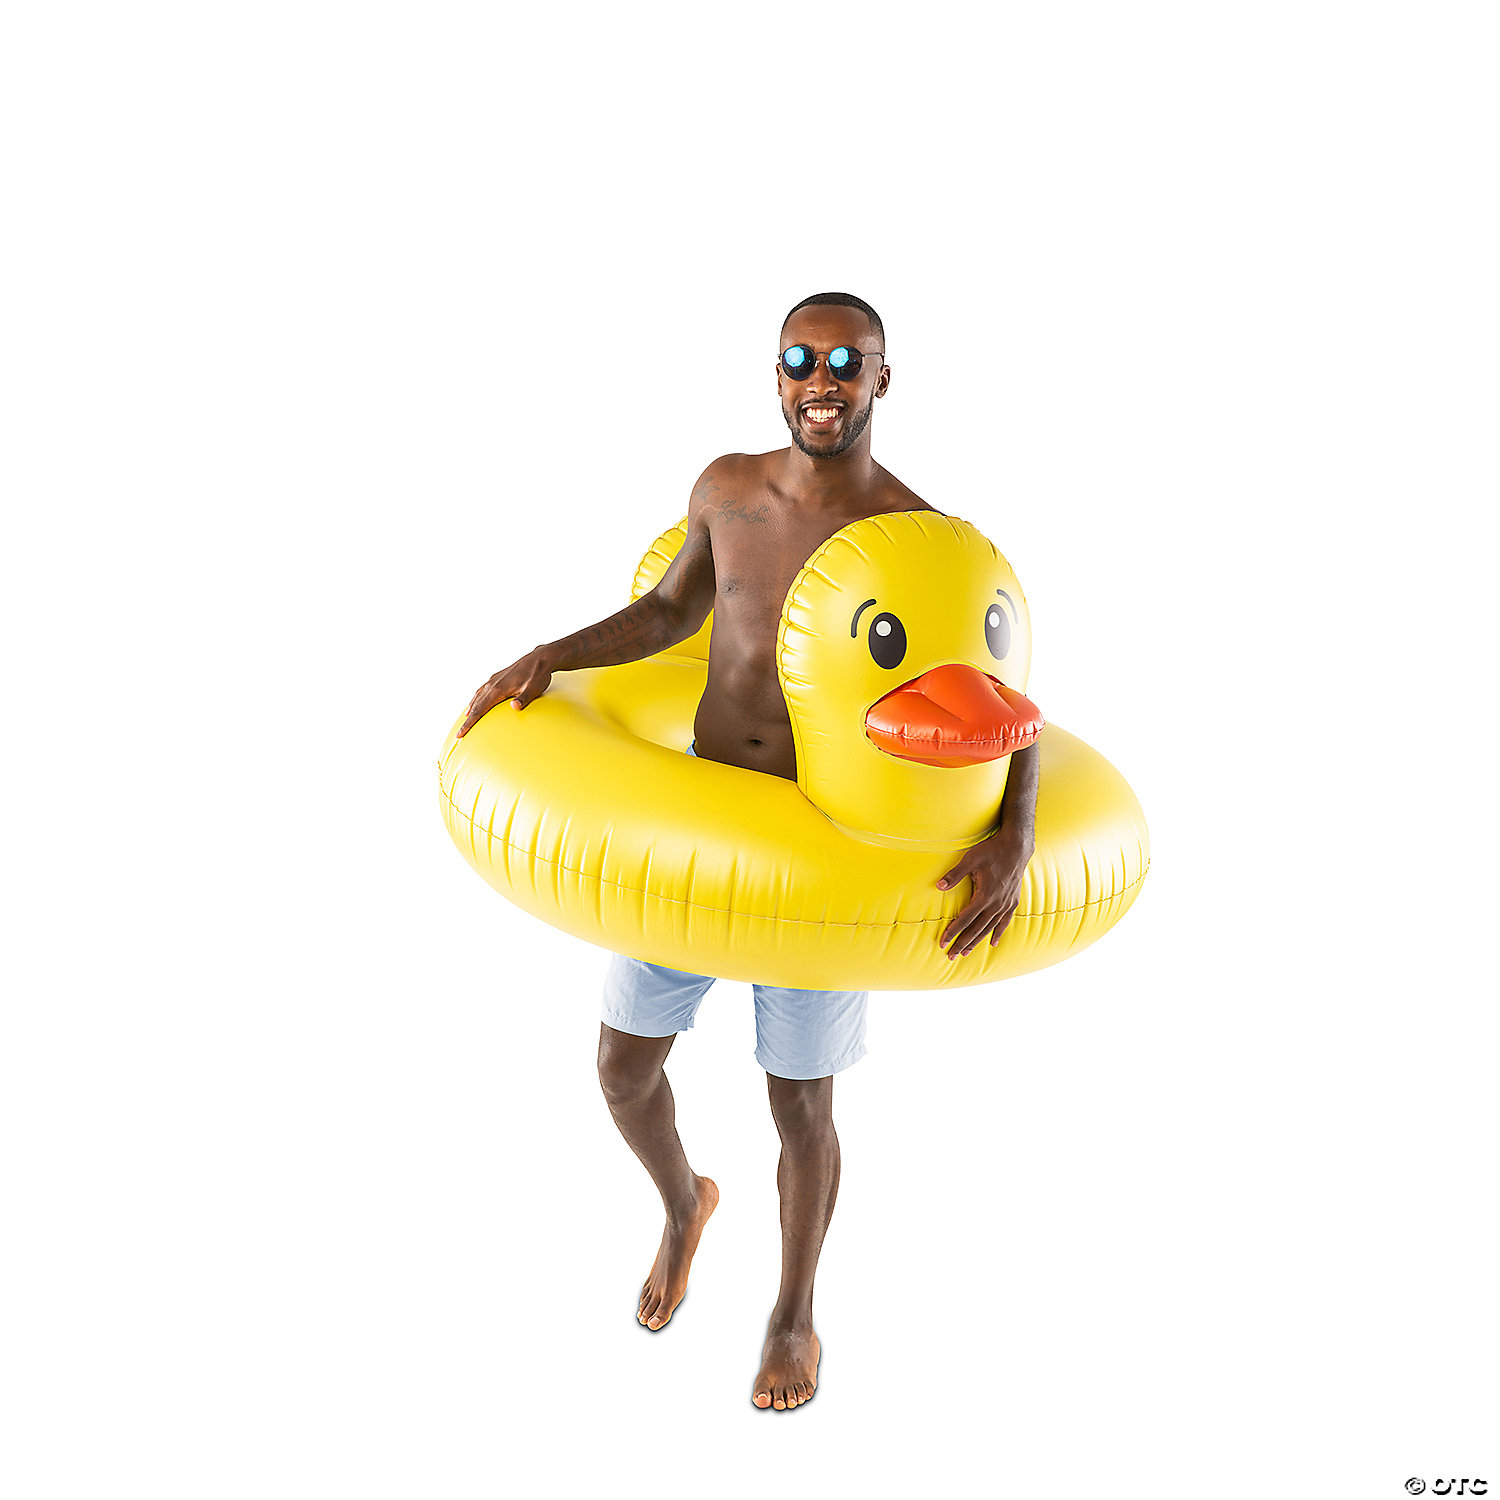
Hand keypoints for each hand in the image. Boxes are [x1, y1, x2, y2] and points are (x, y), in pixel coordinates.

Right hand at [457, 648, 554, 736]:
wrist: (540, 658)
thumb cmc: (538, 675)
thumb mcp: (534, 689)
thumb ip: (524, 699)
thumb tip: (514, 707)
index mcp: (498, 689)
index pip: (479, 709)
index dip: (469, 723)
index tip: (461, 734)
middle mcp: (493, 684)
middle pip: (476, 704)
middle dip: (467, 720)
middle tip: (460, 733)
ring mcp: (495, 679)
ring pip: (478, 696)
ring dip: (471, 708)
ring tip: (466, 718)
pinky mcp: (498, 677)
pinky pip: (483, 690)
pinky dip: (477, 698)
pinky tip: (479, 701)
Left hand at [936, 826, 1033, 959]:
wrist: (1017, 847)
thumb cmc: (991, 851)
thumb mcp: (970, 859)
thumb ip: (954, 874)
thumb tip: (939, 886)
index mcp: (984, 896)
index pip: (964, 919)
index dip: (952, 932)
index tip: (942, 943)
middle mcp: (996, 904)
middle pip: (976, 929)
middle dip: (962, 943)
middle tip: (951, 956)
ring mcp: (1005, 905)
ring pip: (989, 928)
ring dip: (976, 941)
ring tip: (965, 953)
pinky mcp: (1012, 902)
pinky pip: (1004, 922)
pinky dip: (997, 933)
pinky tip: (993, 943)